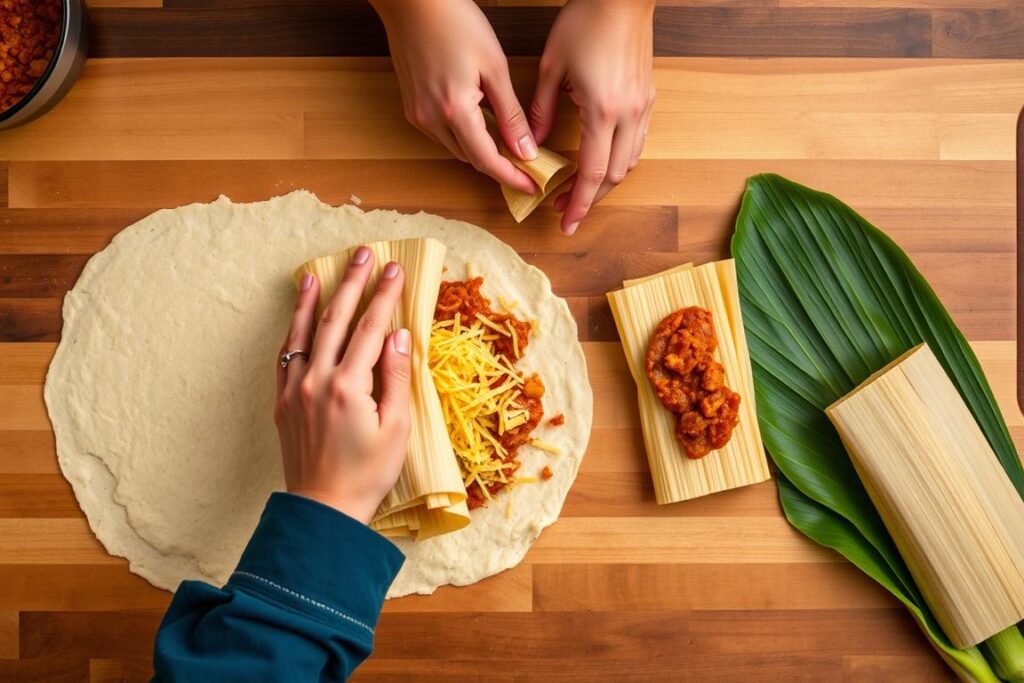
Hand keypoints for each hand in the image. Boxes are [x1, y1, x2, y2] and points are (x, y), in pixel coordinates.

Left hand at [274, 247, 411, 523]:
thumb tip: (399, 335)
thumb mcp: (396, 429)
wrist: (323, 511)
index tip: (394, 269)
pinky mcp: (282, 404)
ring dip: (311, 301)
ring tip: (314, 273)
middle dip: (350, 284)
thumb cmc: (368, 474)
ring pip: (303, 334)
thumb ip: (396, 377)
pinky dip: (292, 333)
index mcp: (349, 386)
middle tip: (361, 254)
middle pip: (335, 320)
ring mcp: (295, 391)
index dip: (384, 296)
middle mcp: (317, 381)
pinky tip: (297, 319)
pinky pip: (286, 357)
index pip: (369, 328)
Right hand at [371, 0, 537, 193]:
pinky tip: (481, 123)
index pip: (487, 160)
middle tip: (527, 165)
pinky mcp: (411, 106)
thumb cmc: (455, 22)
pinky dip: (464, 135)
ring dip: (481, 150)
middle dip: (499, 165)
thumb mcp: (494, 67)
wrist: (413, 2)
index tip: (532, 186)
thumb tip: (525, 149)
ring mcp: (417, 114)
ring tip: (508, 144)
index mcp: (454, 111)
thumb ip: (510, 114)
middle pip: (471, 158)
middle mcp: (431, 119)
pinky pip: (442, 133)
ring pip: (456, 147)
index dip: (511, 177)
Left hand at [530, 0, 655, 234]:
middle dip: (591, 198)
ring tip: (583, 190)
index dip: (579, 202)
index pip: (593, 172)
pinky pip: (638, 141)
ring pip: (630, 161)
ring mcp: (643, 107)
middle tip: (567, 210)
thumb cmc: (586, 21)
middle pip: (615, 175)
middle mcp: (629, 114)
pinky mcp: (649, 97)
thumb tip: (529, 145)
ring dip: (607, 181)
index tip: (566, 222)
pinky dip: (620, 159)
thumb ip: (539, 111)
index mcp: (603, 110)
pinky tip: (604, 160)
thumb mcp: (552, 67)